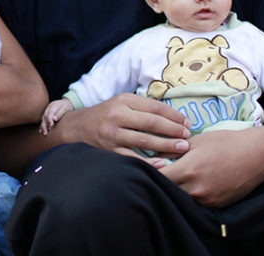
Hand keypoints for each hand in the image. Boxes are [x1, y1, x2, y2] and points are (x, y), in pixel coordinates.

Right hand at [39, 99, 73, 134]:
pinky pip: (43, 119)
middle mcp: (48, 108)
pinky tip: (41, 130)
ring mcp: (47, 110)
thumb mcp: (65, 109)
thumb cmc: (66, 106)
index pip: (49, 113)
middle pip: (44, 116)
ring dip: (43, 126)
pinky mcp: (47, 113)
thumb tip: (54, 119)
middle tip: (45, 132)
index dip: (49, 120)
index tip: (51, 125)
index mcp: (53, 106)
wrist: (66, 102)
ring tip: (44, 133)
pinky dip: (42, 125)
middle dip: (44, 125)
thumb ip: (60, 113)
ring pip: (43, 118)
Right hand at [56, 92, 190, 156]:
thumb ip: (142, 107)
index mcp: (123, 100)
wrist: (74, 128)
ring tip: (182, 148)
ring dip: (166, 145)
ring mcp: (112, 134)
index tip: (187, 123)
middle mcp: (117, 115)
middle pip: (151, 122)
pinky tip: (162, 163)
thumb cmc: (104, 116)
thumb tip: (173, 116)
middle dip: (173, 130)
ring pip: (144, 140)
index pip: (154, 107)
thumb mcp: (120, 103)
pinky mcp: (108, 150)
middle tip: (188, 136)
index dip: (174, 115)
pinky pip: (132, 157)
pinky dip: (149, 161)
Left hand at [160, 128, 263, 206]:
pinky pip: (196, 202)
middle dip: (161, 181)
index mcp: (190, 170)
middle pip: (168, 190)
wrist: (257, 154)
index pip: (159, 177)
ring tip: (176, 176)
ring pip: (181, 198)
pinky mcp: (217, 205)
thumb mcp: (196, 140)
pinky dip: (190, 195)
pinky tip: (191, 183)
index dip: (151, 171)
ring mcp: (208, 199)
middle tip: (159, 171)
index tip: (147, 165)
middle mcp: (198, 188)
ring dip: (175, 189)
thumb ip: (172, 150)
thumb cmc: (225, 142)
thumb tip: (153, 156)